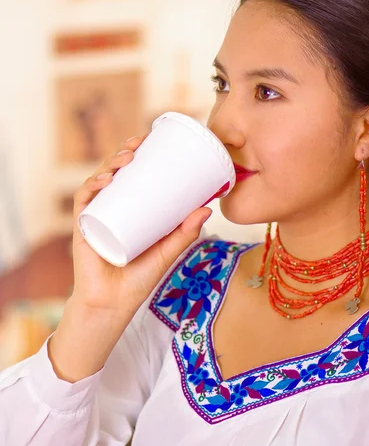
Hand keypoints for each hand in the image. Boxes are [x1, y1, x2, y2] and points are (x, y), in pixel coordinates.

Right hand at [49, 134, 211, 381]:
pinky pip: (83, 202)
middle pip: (113, 173)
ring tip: (127, 156)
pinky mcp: (84, 229)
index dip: (137, 154)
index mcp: (128, 210)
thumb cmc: (139, 280)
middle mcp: (109, 209)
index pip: (130, 176)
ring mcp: (95, 217)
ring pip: (97, 182)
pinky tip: (105, 180)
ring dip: (109, 164)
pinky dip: (92, 187)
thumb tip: (208, 208)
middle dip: (123, 152)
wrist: (114, 306)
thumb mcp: (167, 252)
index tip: (151, 139)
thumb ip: (185, 233)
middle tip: (139, 141)